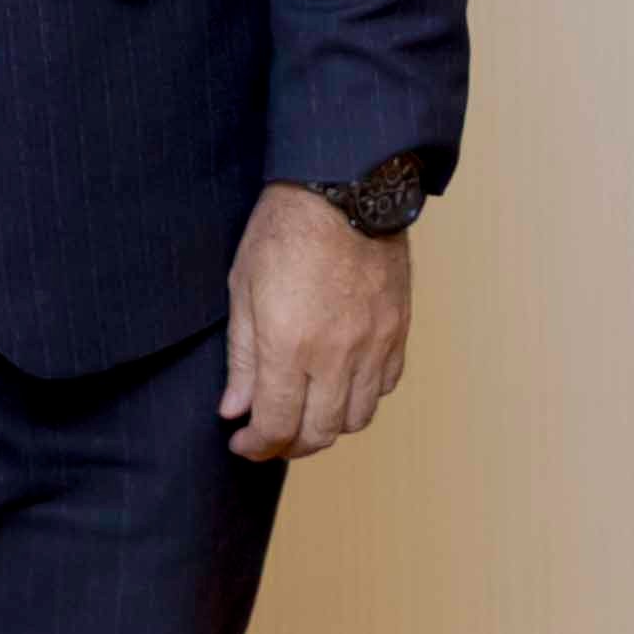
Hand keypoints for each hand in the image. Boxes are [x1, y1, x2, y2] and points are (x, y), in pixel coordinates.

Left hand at [219, 185, 411, 461]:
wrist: (345, 187)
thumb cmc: (285, 229)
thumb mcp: (243, 288)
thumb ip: (242, 357)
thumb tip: (235, 410)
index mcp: (289, 343)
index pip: (275, 425)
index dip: (256, 446)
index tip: (242, 443)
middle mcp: (336, 354)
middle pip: (318, 433)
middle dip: (289, 444)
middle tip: (270, 434)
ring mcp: (373, 344)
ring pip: (356, 419)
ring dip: (327, 425)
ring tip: (305, 410)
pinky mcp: (398, 331)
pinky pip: (385, 387)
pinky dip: (362, 396)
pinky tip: (341, 382)